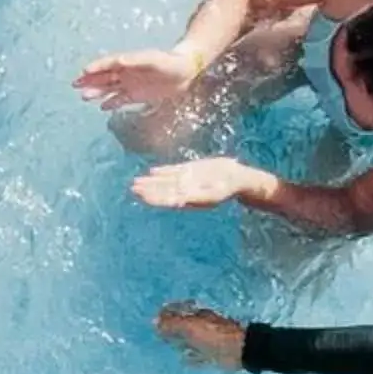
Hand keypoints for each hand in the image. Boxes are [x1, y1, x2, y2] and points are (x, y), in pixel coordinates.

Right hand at [73, 51, 196, 112]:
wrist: (185, 71)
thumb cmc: (170, 62)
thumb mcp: (154, 59)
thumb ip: (137, 60)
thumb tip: (120, 60)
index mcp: (128, 62)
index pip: (108, 64)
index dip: (96, 67)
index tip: (84, 71)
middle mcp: (126, 73)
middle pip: (104, 77)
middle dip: (90, 80)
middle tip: (75, 85)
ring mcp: (131, 84)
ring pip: (109, 88)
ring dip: (97, 92)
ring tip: (84, 97)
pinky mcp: (137, 95)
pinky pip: (120, 99)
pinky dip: (111, 103)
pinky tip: (102, 108)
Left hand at [132, 158, 273, 210]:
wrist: (239, 179)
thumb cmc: (228, 189)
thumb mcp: (213, 194)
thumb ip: (196, 198)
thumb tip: (180, 202)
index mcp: (188, 198)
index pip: (166, 199)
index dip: (153, 197)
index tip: (140, 196)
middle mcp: (185, 190)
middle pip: (162, 191)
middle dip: (147, 190)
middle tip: (133, 187)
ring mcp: (188, 180)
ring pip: (165, 181)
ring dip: (151, 182)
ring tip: (136, 182)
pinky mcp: (192, 171)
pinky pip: (174, 171)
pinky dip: (163, 171)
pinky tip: (153, 171)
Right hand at [154, 302, 249, 369]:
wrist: (240, 350)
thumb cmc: (214, 335)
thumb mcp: (190, 327)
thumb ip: (172, 324)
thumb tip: (154, 321)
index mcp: (196, 315)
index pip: (178, 309)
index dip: (166, 312)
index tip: (155, 318)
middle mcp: (201, 326)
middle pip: (183, 325)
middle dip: (171, 328)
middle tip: (157, 332)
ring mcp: (207, 340)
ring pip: (189, 340)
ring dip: (179, 342)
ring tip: (166, 345)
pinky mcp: (211, 354)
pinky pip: (197, 355)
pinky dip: (190, 357)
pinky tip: (183, 360)